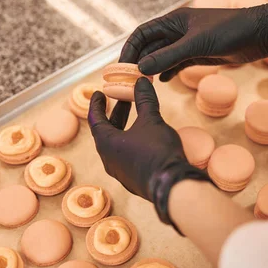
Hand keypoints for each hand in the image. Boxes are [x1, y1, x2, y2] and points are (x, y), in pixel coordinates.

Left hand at [88, 78, 207, 228]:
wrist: (172, 186)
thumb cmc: (157, 151)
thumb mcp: (151, 121)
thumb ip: (144, 100)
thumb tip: (140, 81)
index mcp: (107, 144)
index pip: (95, 120)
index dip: (96, 104)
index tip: (98, 94)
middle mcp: (109, 160)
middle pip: (106, 132)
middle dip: (115, 114)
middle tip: (122, 99)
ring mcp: (121, 172)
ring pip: (117, 145)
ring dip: (124, 128)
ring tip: (136, 115)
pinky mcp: (133, 180)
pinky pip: (126, 156)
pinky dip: (131, 142)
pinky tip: (145, 137)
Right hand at [119, 0, 267, 80]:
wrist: (259, 34)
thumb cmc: (229, 31)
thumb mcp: (195, 44)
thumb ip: (168, 56)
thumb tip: (141, 68)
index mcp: (173, 20)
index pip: (142, 33)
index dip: (130, 48)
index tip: (122, 67)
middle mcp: (177, 31)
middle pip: (150, 46)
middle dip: (139, 62)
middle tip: (129, 81)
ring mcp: (188, 43)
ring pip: (162, 57)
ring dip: (152, 69)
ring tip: (142, 84)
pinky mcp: (199, 54)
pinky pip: (176, 63)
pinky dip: (168, 72)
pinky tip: (163, 82)